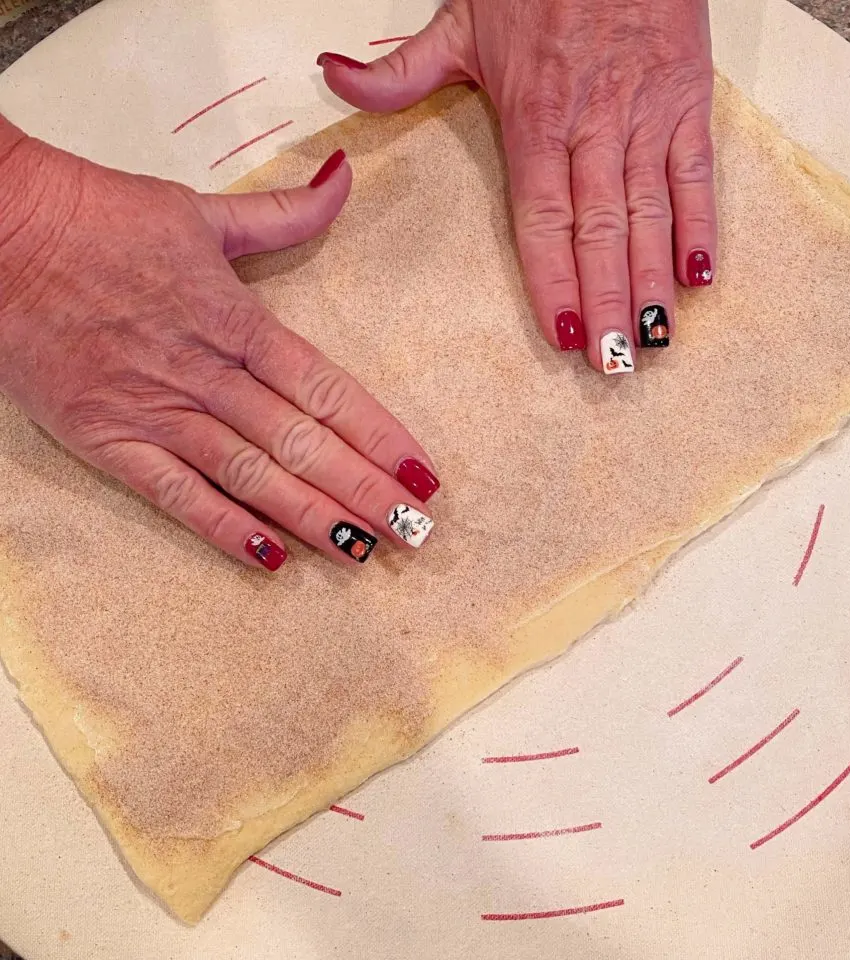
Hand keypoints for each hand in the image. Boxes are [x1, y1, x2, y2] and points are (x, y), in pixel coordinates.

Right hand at [0, 128, 439, 570]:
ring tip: (362, 552)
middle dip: (363, 491)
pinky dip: (223, 529)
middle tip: (414, 531)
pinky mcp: (107, 439)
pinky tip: (270, 559)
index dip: (379, 434)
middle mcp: (204, 372)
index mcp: (234, 318)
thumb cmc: (99, 217)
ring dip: (310, 517)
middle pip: (300, 441)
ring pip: (248, 475)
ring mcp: (155, 410)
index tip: (421, 472)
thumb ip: (282, 214)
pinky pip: (175, 494)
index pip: (325, 388)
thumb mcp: (199, 211)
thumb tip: (344, 181)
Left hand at [317, 0, 714, 372]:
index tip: (565, 335)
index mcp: (534, 117)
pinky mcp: (687, 96)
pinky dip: (700, 223)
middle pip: (600, 230)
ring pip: (649, 211)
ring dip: (652, 281)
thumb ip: (399, 71)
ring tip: (652, 341)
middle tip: (613, 365)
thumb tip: (330, 81)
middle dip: (609, 302)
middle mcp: (592, 125)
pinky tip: (699, 277)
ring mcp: (644, 113)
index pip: (542, 219)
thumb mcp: (458, 18)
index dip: (554, 280)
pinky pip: (696, 170)